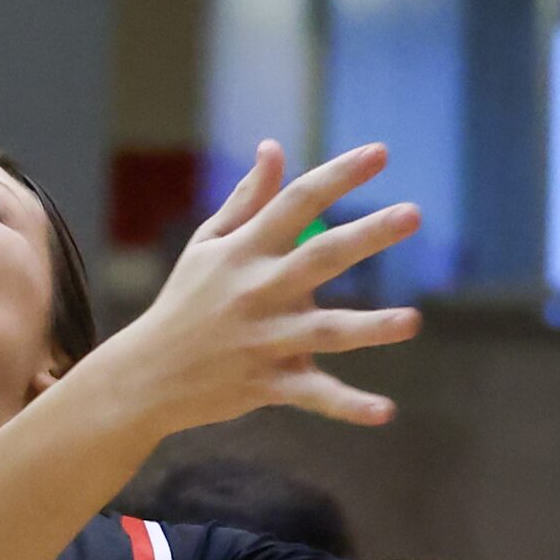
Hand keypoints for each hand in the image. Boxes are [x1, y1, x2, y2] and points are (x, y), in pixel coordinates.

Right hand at [101, 141, 423, 434]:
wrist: (147, 374)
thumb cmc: (186, 301)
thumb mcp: (207, 244)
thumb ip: (247, 198)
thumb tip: (274, 147)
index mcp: (245, 250)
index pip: (297, 202)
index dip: (339, 176)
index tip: (380, 153)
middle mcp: (260, 290)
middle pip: (322, 257)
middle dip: (368, 236)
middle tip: (413, 214)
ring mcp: (266, 339)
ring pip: (326, 331)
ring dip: (371, 327)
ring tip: (413, 321)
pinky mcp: (269, 383)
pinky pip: (314, 395)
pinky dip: (349, 406)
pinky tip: (385, 411)